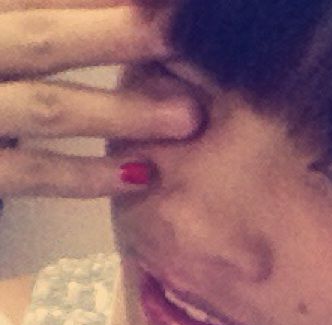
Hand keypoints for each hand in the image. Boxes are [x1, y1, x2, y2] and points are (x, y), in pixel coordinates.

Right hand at [0, 0, 199, 197]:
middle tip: (183, 35)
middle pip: (43, 37)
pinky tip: (140, 175)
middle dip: (120, 35)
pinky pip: (32, 173)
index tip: (168, 1)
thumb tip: (130, 9)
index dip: (103, 0)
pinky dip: (87, 174)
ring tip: (188, 117)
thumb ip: (40, 20)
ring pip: (46, 107)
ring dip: (121, 111)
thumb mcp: (9, 44)